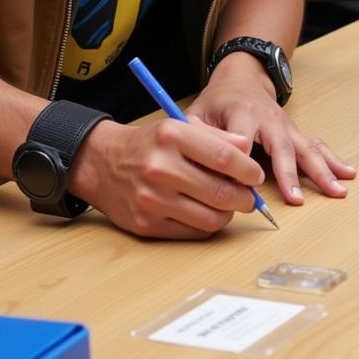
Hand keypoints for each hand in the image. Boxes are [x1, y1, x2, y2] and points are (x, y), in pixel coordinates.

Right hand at [70, 114, 264, 238]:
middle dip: (245, 198)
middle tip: (250, 197)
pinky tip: (207, 212)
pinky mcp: (146, 225)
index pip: (224, 157)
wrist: (102, 163)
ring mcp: (151, 199)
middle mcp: (160, 168)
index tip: (256, 176)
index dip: (248, 170)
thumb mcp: (180, 126)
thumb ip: (216, 137)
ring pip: (210, 217)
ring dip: (228, 214)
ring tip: (229, 204)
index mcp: (171, 136)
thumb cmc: (149, 144)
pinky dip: (208, 225)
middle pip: (220, 192)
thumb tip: (247, 151)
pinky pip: (192, 232)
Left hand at [190, 52, 355, 205]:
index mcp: (242, 112)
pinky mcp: (295, 131)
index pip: (243, 141)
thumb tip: (208, 168)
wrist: (241, 77)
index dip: (243, 166)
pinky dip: (332, 160)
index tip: (246, 190)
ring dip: (322, 169)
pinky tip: (346, 174)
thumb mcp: (196, 115)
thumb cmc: (217, 102)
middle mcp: (270, 118)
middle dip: (290, 174)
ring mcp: (286, 124)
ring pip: (306, 147)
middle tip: (297, 200)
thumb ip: (199, 139)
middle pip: (283, 146)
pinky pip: (316, 145)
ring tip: (338, 189)